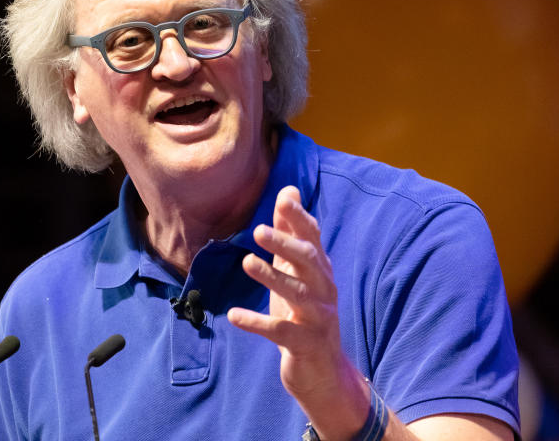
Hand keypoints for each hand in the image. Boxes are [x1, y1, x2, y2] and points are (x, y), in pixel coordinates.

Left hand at [228, 186, 368, 438]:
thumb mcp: (296, 270)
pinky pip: (280, 331)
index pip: (313, 237)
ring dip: (272, 277)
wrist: (321, 369)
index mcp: (320, 269)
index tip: (284, 199)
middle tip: (257, 231)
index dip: (300, 218)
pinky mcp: (305, 343)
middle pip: (308, 261)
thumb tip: (288, 190)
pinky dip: (257, 322)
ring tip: (246, 262)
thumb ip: (290, 232)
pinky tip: (234, 315)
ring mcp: (318, 317)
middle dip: (285, 244)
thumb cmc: (304, 311)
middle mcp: (323, 289)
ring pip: (297, 293)